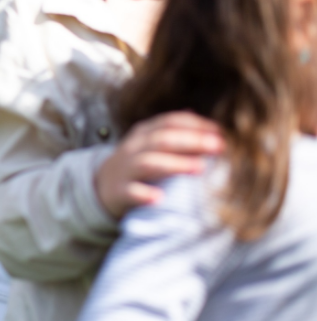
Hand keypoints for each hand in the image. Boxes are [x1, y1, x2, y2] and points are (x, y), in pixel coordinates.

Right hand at [96, 111, 222, 217]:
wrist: (101, 185)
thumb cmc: (137, 164)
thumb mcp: (152, 144)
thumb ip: (178, 134)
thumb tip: (213, 127)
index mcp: (144, 133)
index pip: (169, 122)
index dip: (195, 124)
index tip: (219, 132)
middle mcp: (134, 148)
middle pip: (162, 139)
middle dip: (191, 141)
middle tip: (218, 146)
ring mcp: (126, 169)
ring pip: (148, 162)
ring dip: (175, 164)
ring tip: (200, 168)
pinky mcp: (119, 191)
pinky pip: (131, 192)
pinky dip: (145, 194)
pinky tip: (160, 198)